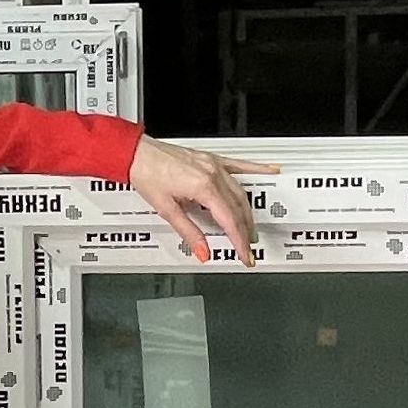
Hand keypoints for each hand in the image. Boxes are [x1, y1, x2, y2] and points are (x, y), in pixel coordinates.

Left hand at [127, 136, 257, 264]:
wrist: (137, 153)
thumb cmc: (147, 175)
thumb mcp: (166, 209)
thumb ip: (189, 232)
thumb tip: (202, 250)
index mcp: (202, 187)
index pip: (229, 220)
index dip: (239, 240)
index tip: (244, 253)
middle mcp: (212, 174)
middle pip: (238, 208)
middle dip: (245, 230)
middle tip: (247, 247)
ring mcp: (214, 164)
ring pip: (240, 191)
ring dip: (248, 211)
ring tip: (250, 228)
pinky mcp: (211, 159)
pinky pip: (239, 165)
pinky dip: (256, 169)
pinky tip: (270, 170)